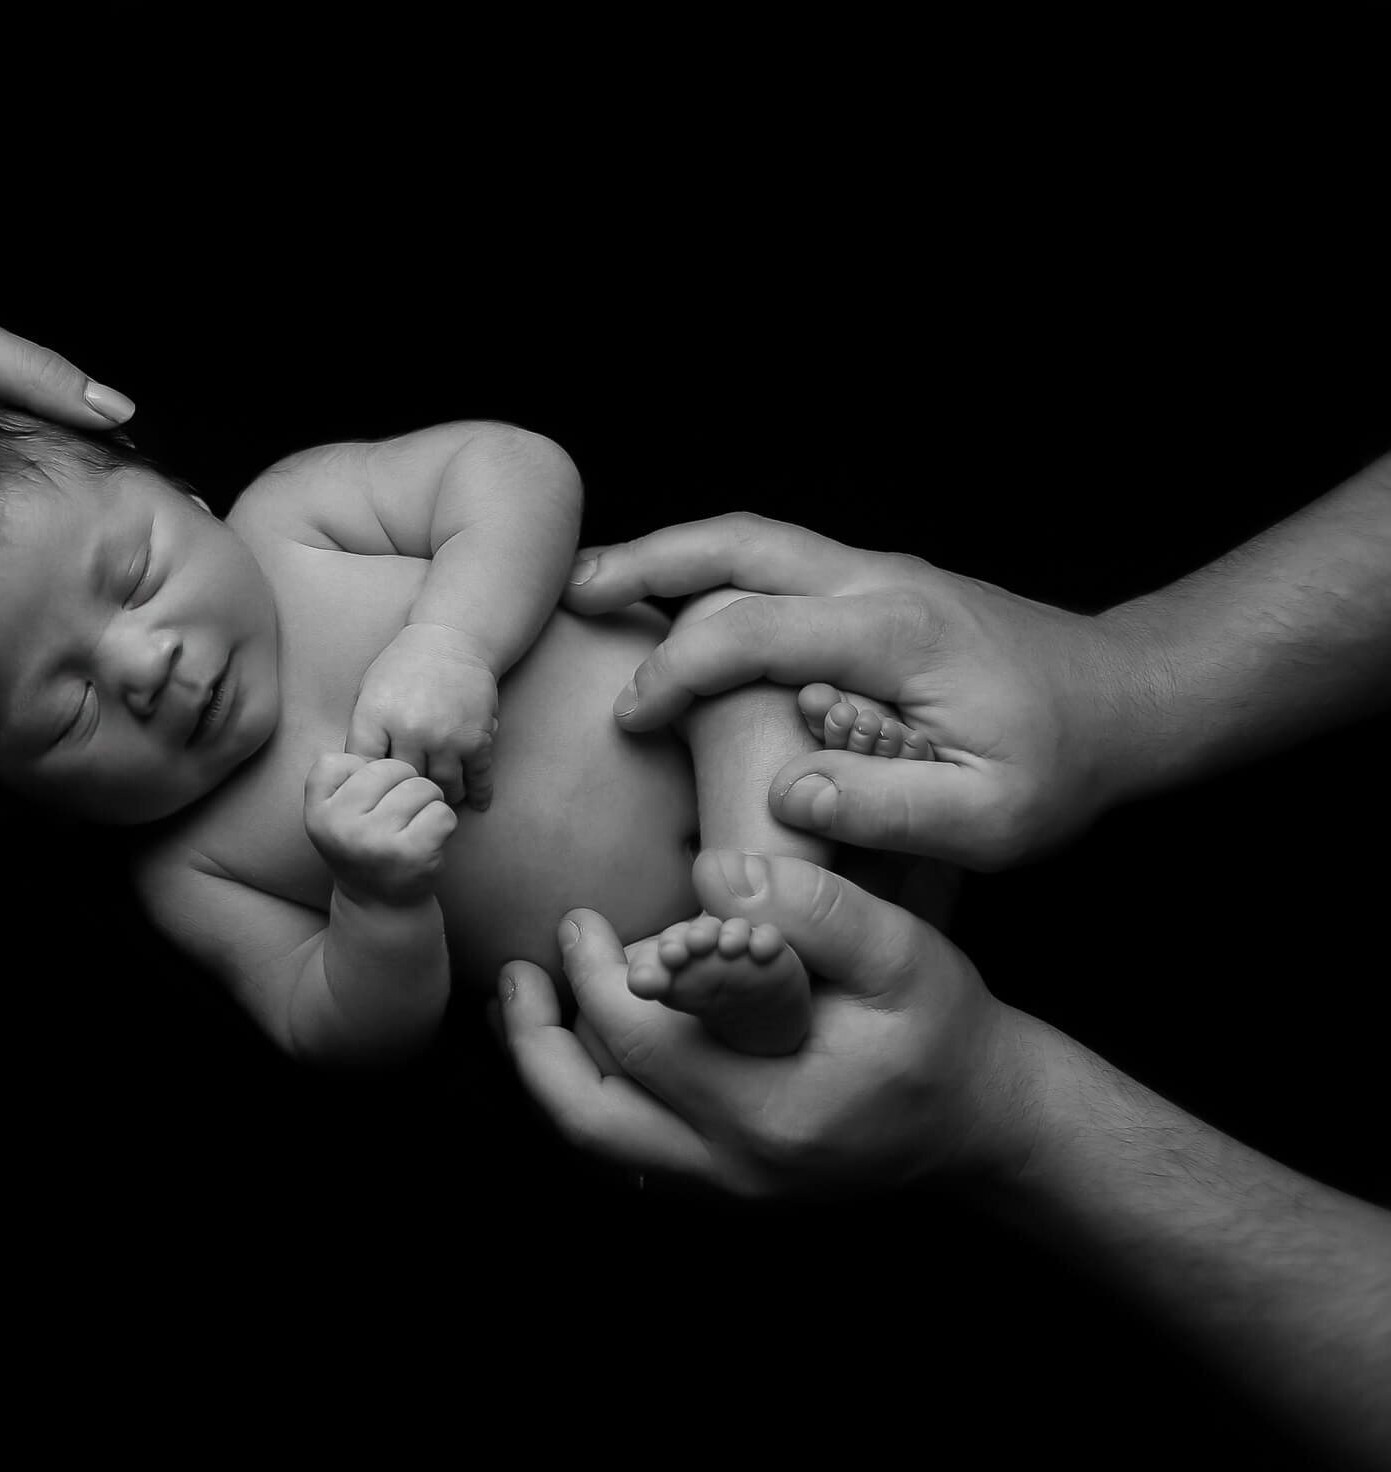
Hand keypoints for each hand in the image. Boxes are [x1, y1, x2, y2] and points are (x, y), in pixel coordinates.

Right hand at [304, 753, 458, 906]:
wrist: (380, 906)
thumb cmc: (363, 846)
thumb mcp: (334, 814)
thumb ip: (342, 777)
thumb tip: (386, 731)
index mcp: (318, 813)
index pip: (339, 760)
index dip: (361, 774)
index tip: (363, 802)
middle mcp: (342, 826)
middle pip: (390, 767)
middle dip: (404, 783)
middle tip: (398, 813)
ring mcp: (377, 841)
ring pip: (422, 786)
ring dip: (427, 802)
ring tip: (414, 825)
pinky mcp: (413, 854)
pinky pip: (442, 811)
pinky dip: (444, 822)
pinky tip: (429, 840)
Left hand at [344, 622, 498, 808]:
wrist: (452, 638)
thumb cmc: (405, 665)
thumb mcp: (369, 690)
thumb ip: (364, 731)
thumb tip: (358, 776)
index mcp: (375, 716)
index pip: (364, 768)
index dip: (368, 784)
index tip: (375, 790)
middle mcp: (409, 730)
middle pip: (403, 785)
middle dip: (406, 795)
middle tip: (409, 803)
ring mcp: (445, 737)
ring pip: (443, 788)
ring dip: (442, 795)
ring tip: (439, 798)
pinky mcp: (477, 738)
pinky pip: (478, 777)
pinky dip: (479, 793)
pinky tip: (478, 803)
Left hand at [499, 849, 1041, 1196]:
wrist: (983, 1123)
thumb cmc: (942, 1030)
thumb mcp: (902, 954)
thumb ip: (810, 909)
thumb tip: (709, 873)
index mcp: (773, 1112)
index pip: (643, 1046)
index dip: (596, 979)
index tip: (581, 921)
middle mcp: (736, 1167)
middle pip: (588, 1119)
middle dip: (534, 1040)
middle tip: (518, 969)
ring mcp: (726, 1189)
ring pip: (598, 1144)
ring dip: (548, 1071)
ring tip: (524, 998)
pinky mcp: (724, 1187)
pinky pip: (628, 1150)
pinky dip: (589, 1093)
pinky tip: (574, 1037)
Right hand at [567, 514, 1142, 868]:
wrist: (1131, 698)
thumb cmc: (1064, 763)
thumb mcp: (994, 817)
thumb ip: (887, 809)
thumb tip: (781, 796)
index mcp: (895, 634)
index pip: (755, 630)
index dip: (678, 670)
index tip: (631, 717)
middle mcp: (878, 582)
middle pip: (741, 544)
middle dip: (649, 562)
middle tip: (572, 591)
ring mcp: (878, 574)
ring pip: (755, 539)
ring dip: (673, 555)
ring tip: (595, 586)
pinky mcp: (877, 586)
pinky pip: (779, 562)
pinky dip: (713, 571)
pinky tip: (677, 605)